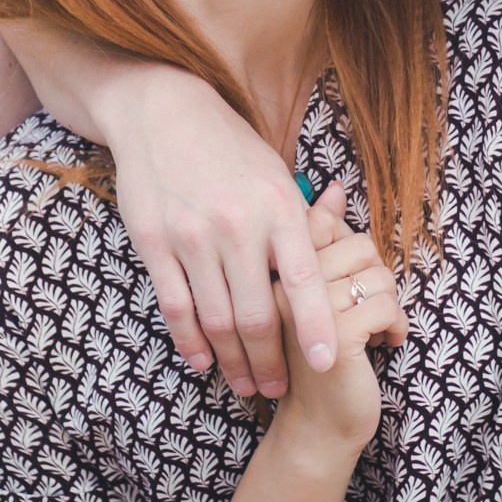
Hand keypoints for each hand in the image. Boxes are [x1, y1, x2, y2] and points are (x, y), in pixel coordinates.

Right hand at [109, 75, 337, 400]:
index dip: (316, 326)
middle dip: (270, 361)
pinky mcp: (155, 242)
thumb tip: (346, 234)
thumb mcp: (276, 172)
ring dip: (232, 361)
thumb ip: (305, 217)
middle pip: (257, 314)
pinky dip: (191, 341)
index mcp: (278, 207)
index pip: (303, 279)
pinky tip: (203, 359)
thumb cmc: (230, 146)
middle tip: (277, 390)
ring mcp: (192, 235)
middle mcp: (237, 224)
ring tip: (244, 384)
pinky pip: (176, 306)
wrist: (163, 111)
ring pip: (217, 318)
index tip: (328, 364)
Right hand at [273, 181, 407, 450]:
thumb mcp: (315, 289)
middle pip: (357, 246)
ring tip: (379, 330)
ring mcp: (302, 312)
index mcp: (270, 269)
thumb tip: (334, 189)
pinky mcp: (333, 339)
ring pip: (374, 275)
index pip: (325, 227)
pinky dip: (396, 325)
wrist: (316, 425)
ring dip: (389, 305)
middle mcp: (278, 286)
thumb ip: (319, 237)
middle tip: (375, 310)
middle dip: (378, 278)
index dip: (354, 252)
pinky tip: (385, 344)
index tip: (355, 285)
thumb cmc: (317, 352)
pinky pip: (383, 306)